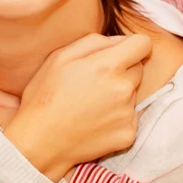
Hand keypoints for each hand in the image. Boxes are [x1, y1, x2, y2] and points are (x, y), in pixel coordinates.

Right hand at [4, 33, 150, 182]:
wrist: (39, 142)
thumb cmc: (46, 95)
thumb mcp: (61, 56)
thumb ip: (94, 41)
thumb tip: (117, 40)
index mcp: (109, 65)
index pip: (143, 44)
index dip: (132, 45)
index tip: (121, 52)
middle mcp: (123, 88)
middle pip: (138, 68)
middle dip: (123, 70)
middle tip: (96, 81)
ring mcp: (128, 113)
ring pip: (133, 93)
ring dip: (120, 94)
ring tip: (92, 103)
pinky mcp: (128, 134)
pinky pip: (130, 116)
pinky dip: (118, 117)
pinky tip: (96, 121)